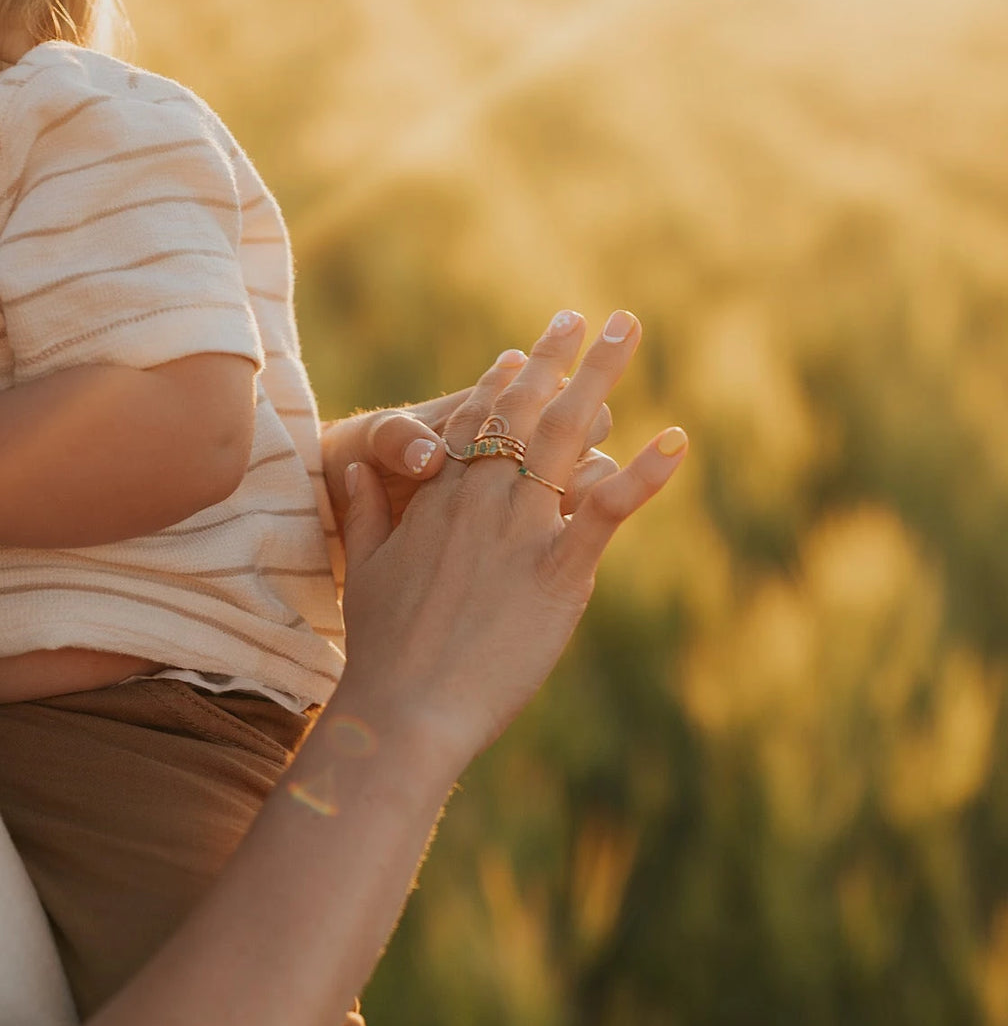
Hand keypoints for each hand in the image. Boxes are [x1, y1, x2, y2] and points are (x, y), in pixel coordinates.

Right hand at [335, 309, 687, 768]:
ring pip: (567, 435)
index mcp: (438, 500)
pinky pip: (609, 508)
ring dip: (602, 377)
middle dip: (558, 357)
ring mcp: (520, 531)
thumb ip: (362, 513)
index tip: (522, 351)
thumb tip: (347, 471)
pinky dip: (648, 473)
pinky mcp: (558, 570)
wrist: (403, 709)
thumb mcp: (363, 571)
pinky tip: (678, 440)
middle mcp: (480, 501)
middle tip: (585, 316)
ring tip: (628, 330)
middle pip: (525, 410)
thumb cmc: (382, 650)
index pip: (473, 421)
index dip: (501, 383)